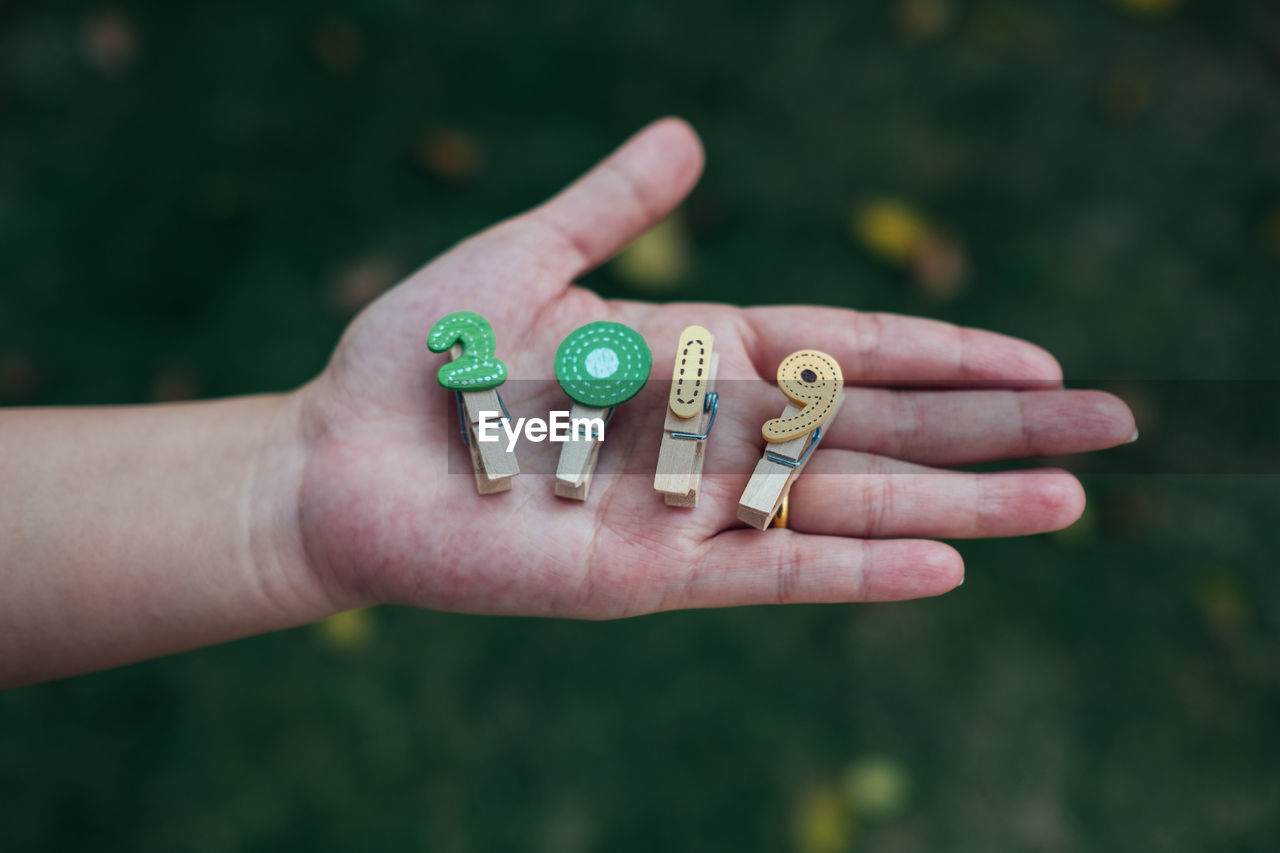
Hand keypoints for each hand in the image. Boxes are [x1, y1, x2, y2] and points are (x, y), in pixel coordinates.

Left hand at [289, 119, 1134, 618]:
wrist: (334, 459)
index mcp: (690, 351)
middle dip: (995, 429)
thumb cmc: (419, 356)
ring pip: (847, 502)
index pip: (848, 349)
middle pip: (879, 426)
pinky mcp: (647, 574)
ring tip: (1067, 502)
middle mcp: (708, 431)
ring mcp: (686, 507)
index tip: (1042, 358)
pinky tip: (947, 564)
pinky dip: (855, 568)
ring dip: (959, 504)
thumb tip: (689, 136)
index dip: (945, 349)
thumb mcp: (523, 255)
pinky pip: (768, 572)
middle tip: (1112, 431)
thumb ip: (611, 207)